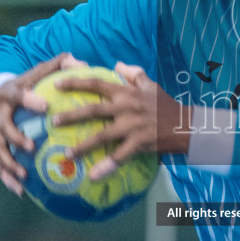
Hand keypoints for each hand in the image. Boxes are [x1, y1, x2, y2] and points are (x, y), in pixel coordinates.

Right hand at [0, 53, 87, 195]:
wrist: (1, 92)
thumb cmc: (29, 82)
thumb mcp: (41, 71)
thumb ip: (60, 65)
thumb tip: (81, 64)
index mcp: (9, 94)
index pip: (17, 94)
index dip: (28, 99)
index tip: (44, 106)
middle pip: (2, 128)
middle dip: (15, 138)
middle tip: (30, 146)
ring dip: (9, 164)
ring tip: (24, 175)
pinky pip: (0, 165)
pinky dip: (8, 178)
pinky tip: (21, 191)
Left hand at [52, 62, 193, 178]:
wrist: (186, 125)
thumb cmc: (166, 105)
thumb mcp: (151, 85)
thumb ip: (134, 74)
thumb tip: (117, 65)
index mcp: (126, 93)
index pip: (97, 85)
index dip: (76, 83)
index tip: (57, 84)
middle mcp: (126, 108)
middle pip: (93, 110)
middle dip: (71, 116)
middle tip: (53, 122)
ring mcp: (132, 126)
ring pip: (102, 136)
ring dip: (83, 145)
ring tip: (67, 154)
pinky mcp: (139, 143)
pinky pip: (119, 156)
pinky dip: (106, 167)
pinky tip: (93, 175)